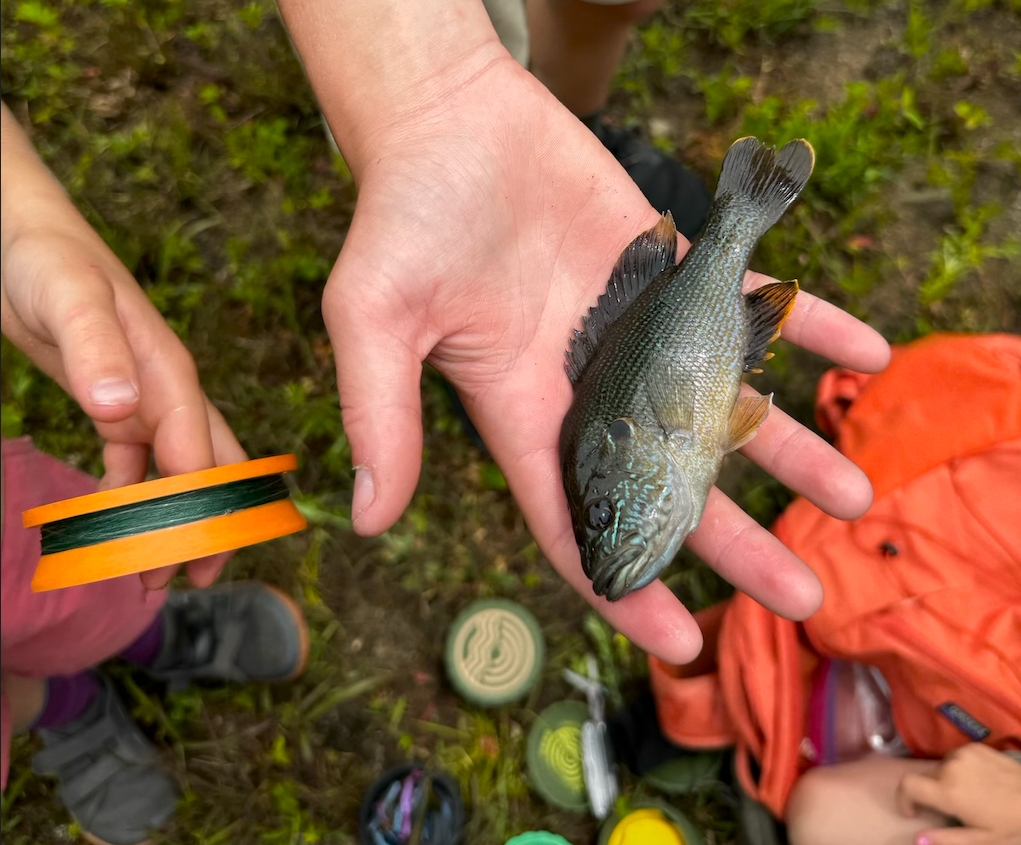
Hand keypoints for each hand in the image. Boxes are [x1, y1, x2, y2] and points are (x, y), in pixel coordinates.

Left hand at [1, 102, 245, 587]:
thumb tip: (121, 407)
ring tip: (156, 569)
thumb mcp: (65, 296)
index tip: (178, 564)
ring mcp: (143, 396)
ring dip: (171, 518)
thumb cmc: (45, 256)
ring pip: (175, 470)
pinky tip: (114, 520)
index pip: (198, 457)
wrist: (20, 227)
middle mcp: (167, 390)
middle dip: (207, 524)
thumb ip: (96, 346)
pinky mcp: (114, 399)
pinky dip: (130, 494)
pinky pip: (134, 459)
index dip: (195, 513)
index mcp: (169, 374)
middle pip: (208, 467)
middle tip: (193, 581)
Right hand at [310, 59, 886, 662]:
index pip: (578, 519)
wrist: (449, 124)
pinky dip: (806, 323)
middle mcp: (588, 385)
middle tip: (801, 597)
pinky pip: (746, 302)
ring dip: (787, 448)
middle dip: (733, 542)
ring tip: (852, 496)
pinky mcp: (668, 267)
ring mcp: (635, 329)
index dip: (624, 583)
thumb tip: (367, 522)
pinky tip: (863, 354)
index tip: (681, 641)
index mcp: (522, 413)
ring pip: (720, 403)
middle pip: (668, 482)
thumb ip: (380, 414)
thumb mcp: (373, 320)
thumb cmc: (402, 219)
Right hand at [897, 744, 1020, 844]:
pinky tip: (980, 783)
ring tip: (969, 796)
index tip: (913, 812)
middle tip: (955, 811)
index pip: (907, 785)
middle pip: (925, 778)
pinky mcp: (976, 747)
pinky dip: (959, 770)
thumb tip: (916, 840)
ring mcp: (964, 753)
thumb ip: (947, 840)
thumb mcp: (984, 840)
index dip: (903, 799)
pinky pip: (956, 758)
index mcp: (950, 791)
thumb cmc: (1014, 826)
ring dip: (946, 781)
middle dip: (931, 794)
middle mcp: (952, 766)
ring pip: (940, 768)